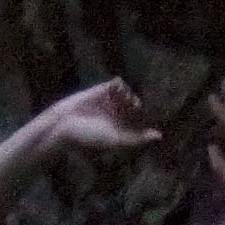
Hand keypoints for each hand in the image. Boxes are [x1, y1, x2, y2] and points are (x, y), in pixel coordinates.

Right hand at [28, 78, 157, 156]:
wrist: (64, 123)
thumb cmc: (89, 136)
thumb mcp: (116, 140)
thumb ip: (137, 139)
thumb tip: (160, 136)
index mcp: (123, 129)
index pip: (142, 122)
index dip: (146, 118)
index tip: (149, 115)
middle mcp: (119, 115)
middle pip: (138, 106)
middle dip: (136, 105)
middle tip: (130, 106)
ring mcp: (111, 102)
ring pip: (130, 94)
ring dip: (128, 95)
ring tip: (120, 100)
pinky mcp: (102, 90)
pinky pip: (118, 83)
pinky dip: (120, 85)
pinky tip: (115, 89)